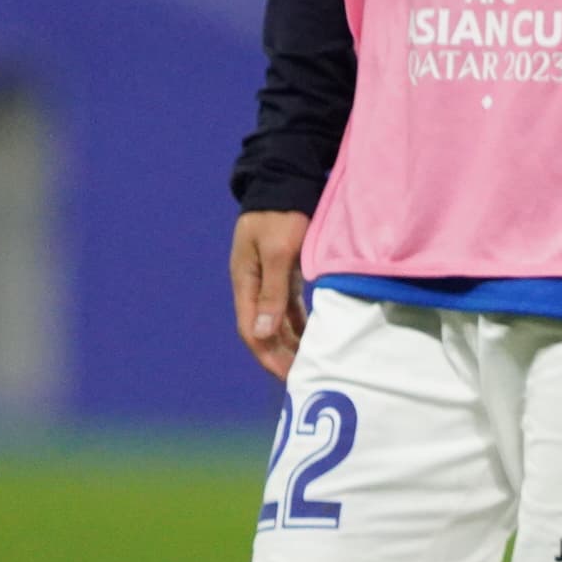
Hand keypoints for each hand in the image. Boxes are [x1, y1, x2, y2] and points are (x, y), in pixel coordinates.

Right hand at [232, 212, 311, 379]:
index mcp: (246, 282)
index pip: (253, 331)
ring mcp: (268, 279)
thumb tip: (263, 333)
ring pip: (278, 321)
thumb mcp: (278, 252)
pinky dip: (300, 323)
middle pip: (265, 330)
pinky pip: (290, 306)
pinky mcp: (284, 272)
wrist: (284, 182)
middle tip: (303, 379)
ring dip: (291, 343)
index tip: (288, 377)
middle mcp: (254, 286)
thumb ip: (273, 292)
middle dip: (280, 356)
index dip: (269, 356)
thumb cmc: (281, 216)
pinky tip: (315, 336)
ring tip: (311, 364)